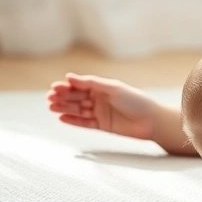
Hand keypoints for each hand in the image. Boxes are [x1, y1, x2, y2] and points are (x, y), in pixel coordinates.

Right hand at [46, 73, 160, 140]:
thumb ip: (92, 83)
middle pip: (77, 98)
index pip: (81, 86)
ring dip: (65, 108)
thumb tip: (70, 76)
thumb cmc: (135, 101)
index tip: (54, 87)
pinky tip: (61, 118)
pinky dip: (73, 120)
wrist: (151, 121)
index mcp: (103, 88)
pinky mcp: (101, 125)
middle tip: (50, 97)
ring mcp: (100, 112)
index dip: (67, 86)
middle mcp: (100, 99)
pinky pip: (84, 123)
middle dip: (63, 97)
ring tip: (52, 107)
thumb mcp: (113, 88)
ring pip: (78, 110)